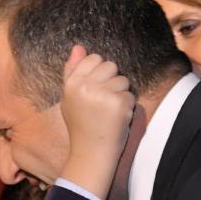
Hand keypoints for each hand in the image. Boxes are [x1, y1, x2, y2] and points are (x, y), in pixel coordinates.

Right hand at [59, 45, 135, 198]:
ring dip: (120, 94)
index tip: (95, 91)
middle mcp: (84, 86)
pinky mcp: (117, 103)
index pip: (93, 58)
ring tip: (109, 111)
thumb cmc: (81, 124)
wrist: (90, 153)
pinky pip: (130, 94)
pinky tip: (117, 118)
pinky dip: (127, 107)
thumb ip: (73, 71)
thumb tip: (78, 47)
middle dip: (111, 82)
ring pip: (122, 80)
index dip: (99, 74)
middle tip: (103, 103)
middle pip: (110, 66)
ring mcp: (101, 94)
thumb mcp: (70, 98)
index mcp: (71, 83)